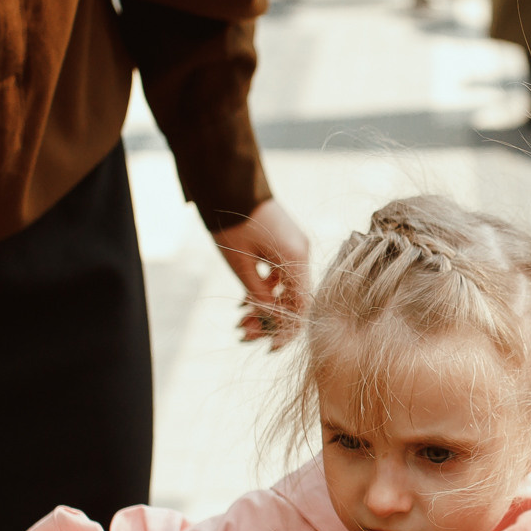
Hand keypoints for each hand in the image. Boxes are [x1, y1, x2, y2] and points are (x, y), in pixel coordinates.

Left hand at [211, 198, 309, 347]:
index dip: (287, 330)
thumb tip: (268, 321)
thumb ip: (258, 294)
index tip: (269, 347)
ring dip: (264, 306)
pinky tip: (244, 301)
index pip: (301, 306)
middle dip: (269, 320)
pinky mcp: (285, 244)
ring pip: (285, 289)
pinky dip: (265, 289)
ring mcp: (295, 247)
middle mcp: (301, 253)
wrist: (229, 183)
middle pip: (294, 299)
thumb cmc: (232, 222)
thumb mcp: (241, 265)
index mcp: (295, 258)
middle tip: (244, 334)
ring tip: (239, 321)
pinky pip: (281, 275)